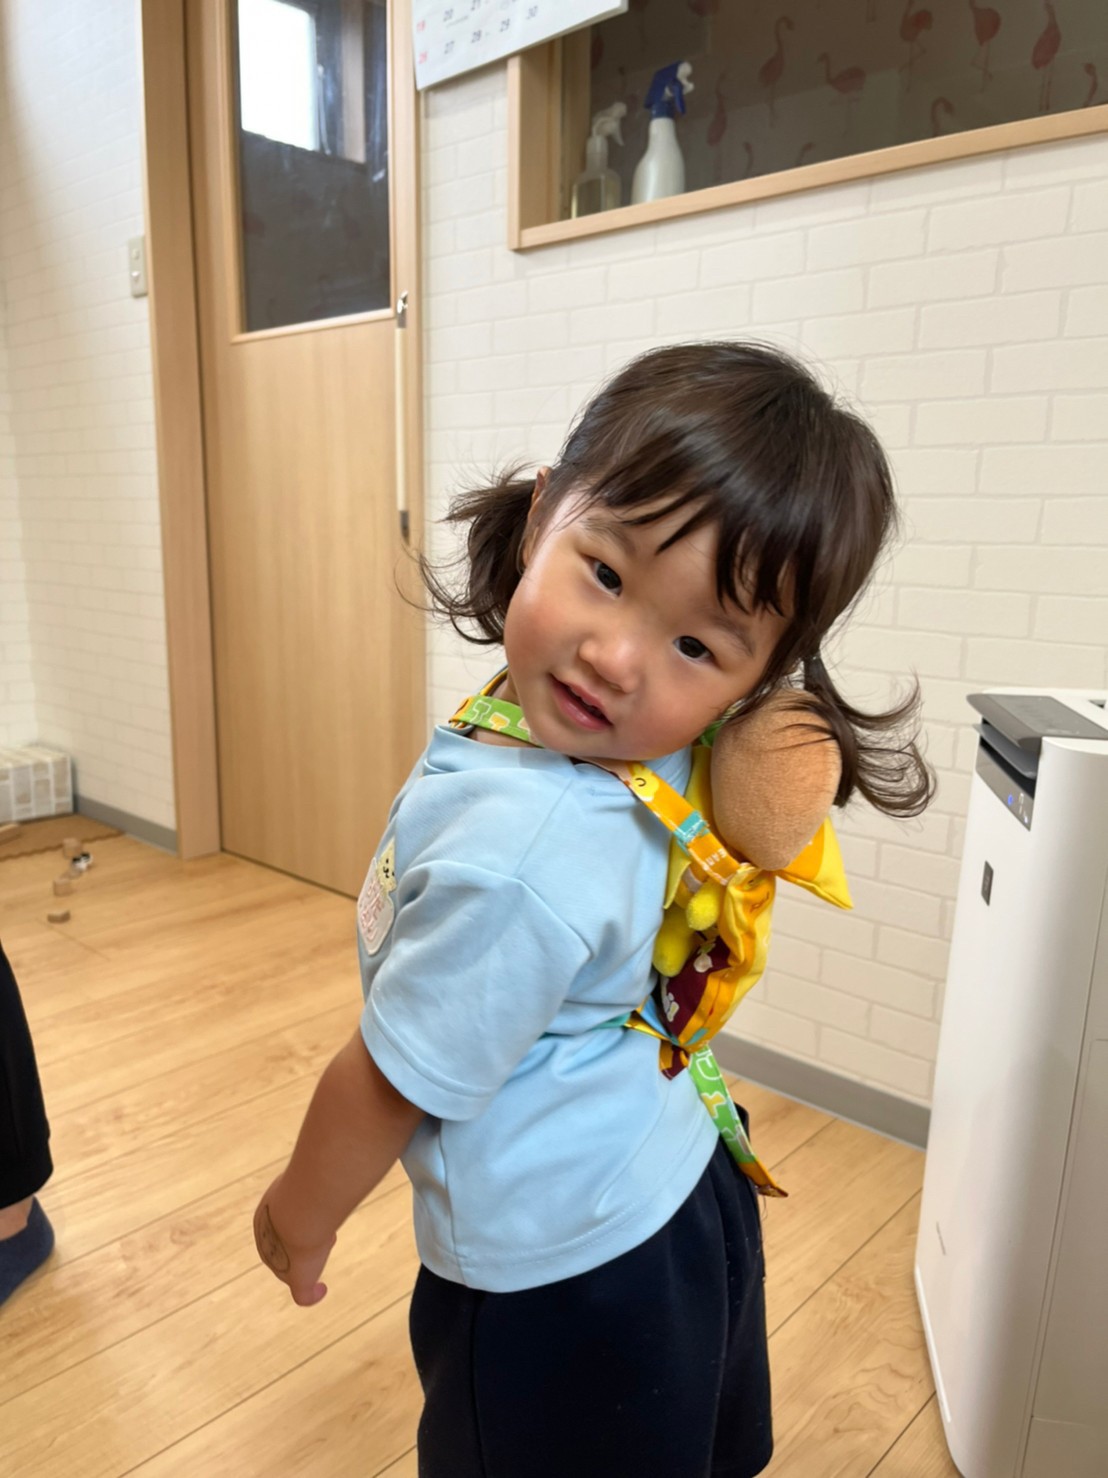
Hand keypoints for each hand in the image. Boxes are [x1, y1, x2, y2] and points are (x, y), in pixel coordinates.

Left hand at [253, 1175, 336, 1305]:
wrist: (299, 1212)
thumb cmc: (304, 1187)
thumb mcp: (307, 1168)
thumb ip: (316, 1162)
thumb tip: (328, 1152)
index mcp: (263, 1217)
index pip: (279, 1223)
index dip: (296, 1220)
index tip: (312, 1212)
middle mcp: (268, 1242)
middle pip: (286, 1246)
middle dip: (302, 1239)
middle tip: (322, 1229)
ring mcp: (281, 1263)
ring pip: (296, 1264)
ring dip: (310, 1258)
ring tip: (326, 1242)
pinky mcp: (297, 1279)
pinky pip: (303, 1294)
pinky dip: (311, 1294)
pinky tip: (320, 1290)